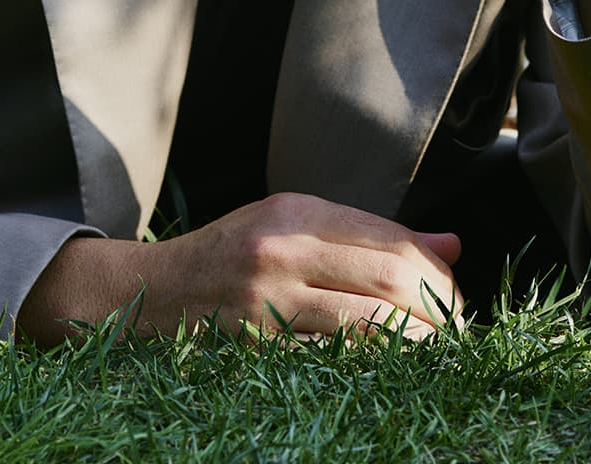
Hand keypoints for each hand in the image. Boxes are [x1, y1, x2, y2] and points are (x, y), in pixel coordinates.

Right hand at [18, 192, 463, 342]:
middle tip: (458, 333)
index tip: (457, 297)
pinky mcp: (249, 352)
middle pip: (390, 279)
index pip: (392, 238)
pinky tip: (388, 380)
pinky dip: (369, 373)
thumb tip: (452, 246)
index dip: (438, 273)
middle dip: (439, 311)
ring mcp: (262, 304)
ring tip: (436, 357)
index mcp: (294, 211)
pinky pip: (328, 365)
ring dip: (416, 346)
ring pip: (369, 326)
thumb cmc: (224, 260)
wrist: (132, 297)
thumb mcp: (289, 226)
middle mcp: (280, 250)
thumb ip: (369, 235)